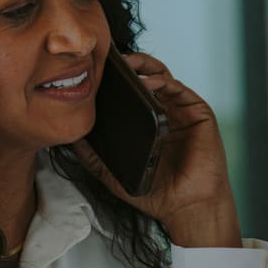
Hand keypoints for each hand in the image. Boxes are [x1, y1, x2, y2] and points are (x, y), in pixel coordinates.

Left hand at [71, 52, 240, 246]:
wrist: (187, 208)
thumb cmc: (157, 193)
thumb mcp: (114, 173)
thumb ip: (92, 157)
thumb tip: (67, 139)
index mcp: (149, 122)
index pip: (132, 92)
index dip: (117, 79)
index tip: (97, 70)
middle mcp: (167, 112)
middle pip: (148, 76)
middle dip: (131, 64)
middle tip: (112, 59)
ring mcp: (183, 111)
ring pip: (164, 76)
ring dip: (145, 67)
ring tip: (127, 65)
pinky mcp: (199, 113)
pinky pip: (180, 90)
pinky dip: (163, 82)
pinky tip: (148, 83)